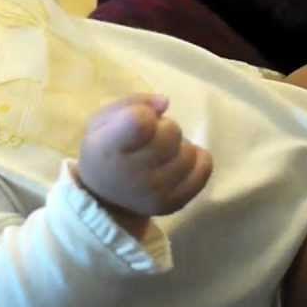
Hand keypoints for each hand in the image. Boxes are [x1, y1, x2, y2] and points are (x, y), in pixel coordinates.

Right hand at [77, 95, 211, 236]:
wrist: (103, 197)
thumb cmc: (104, 149)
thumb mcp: (104, 119)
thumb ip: (133, 103)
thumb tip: (165, 103)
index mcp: (108, 148)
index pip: (141, 122)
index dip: (145, 113)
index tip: (137, 119)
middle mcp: (132, 174)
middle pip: (172, 132)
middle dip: (165, 127)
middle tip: (152, 137)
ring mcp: (155, 191)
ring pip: (189, 150)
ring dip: (179, 145)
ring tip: (163, 152)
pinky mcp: (173, 203)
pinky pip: (204, 169)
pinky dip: (197, 159)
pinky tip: (179, 160)